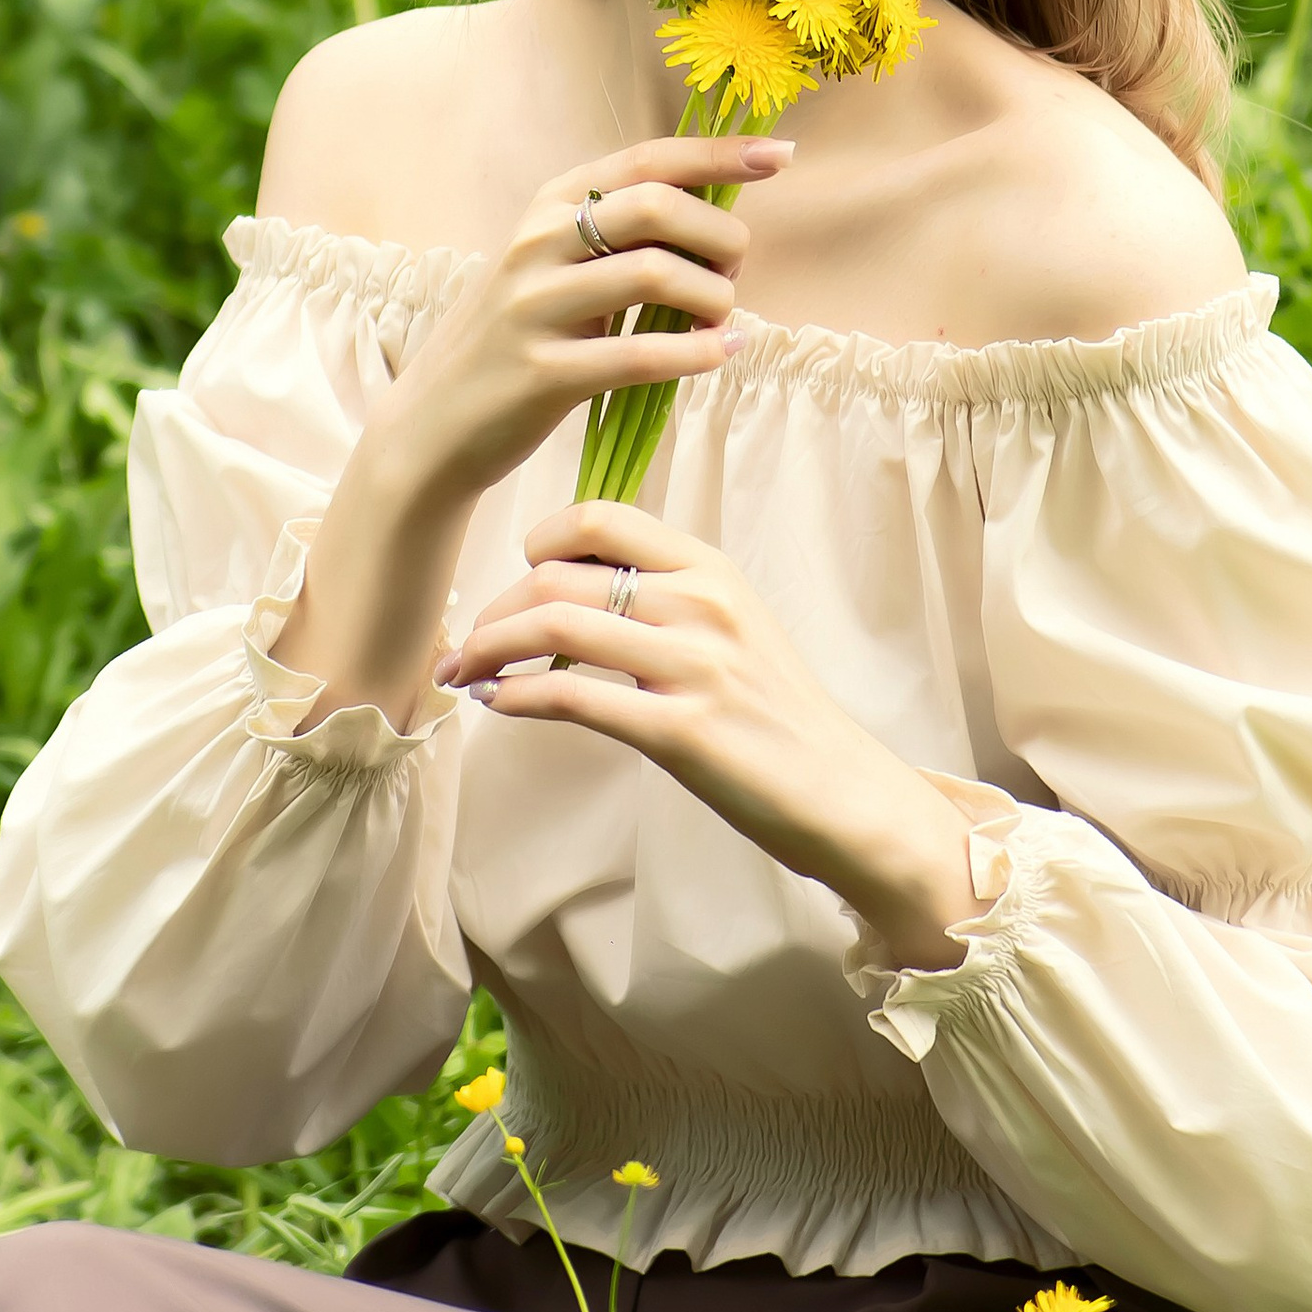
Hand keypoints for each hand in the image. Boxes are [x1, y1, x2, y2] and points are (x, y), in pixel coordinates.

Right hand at [280, 139, 788, 738]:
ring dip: (713, 296)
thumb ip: (621, 238)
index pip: (648, 159)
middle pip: (657, 206)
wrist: (434, 424)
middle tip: (734, 272)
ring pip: (655, 273)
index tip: (782, 154)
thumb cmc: (518, 340)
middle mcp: (536, 243)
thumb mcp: (556, 268)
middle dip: (720, 235)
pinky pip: (640, 354)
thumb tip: (724, 218)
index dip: (721, 153)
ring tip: (725, 320)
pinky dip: (696, 352)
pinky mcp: (541, 373)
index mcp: (548, 205)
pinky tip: (723, 354)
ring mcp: (534, 307)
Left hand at [436, 502, 979, 974]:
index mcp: (710, 568)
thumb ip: (664, 601)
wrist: (846, 793)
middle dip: (496, 608)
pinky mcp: (682, 730)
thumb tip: (574, 593)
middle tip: (470, 643)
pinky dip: (519, 698)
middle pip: (559, 576)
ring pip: (555, 627)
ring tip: (466, 672)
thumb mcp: (731, 629)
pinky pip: (574, 698)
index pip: (601, 518)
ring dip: (490, 648)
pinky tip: (500, 706)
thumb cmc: (777, 716)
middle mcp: (701, 603)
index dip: (539, 542)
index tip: (515, 579)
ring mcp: (693, 665)